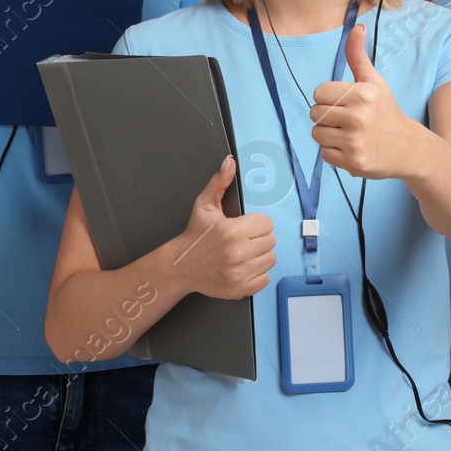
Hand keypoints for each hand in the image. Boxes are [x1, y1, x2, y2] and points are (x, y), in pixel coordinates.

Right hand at [169, 156, 275, 299]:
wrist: (180, 266)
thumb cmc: (195, 235)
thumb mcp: (204, 205)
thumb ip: (219, 182)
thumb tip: (229, 162)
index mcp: (232, 231)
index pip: (266, 223)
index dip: (255, 224)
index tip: (243, 227)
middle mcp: (238, 254)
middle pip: (271, 241)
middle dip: (258, 239)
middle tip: (241, 240)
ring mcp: (240, 273)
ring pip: (270, 259)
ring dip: (259, 256)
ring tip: (242, 253)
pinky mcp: (240, 289)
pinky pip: (265, 279)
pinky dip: (257, 274)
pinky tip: (242, 267)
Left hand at [311, 24, 417, 180]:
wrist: (409, 148)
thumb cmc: (386, 111)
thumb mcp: (374, 82)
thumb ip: (358, 56)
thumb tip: (356, 26)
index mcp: (362, 94)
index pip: (319, 92)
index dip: (328, 97)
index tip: (343, 102)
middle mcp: (358, 117)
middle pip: (315, 113)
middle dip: (327, 116)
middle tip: (347, 119)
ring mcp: (355, 142)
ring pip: (317, 134)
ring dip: (329, 134)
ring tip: (349, 133)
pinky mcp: (353, 162)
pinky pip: (324, 154)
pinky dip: (334, 152)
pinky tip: (352, 147)